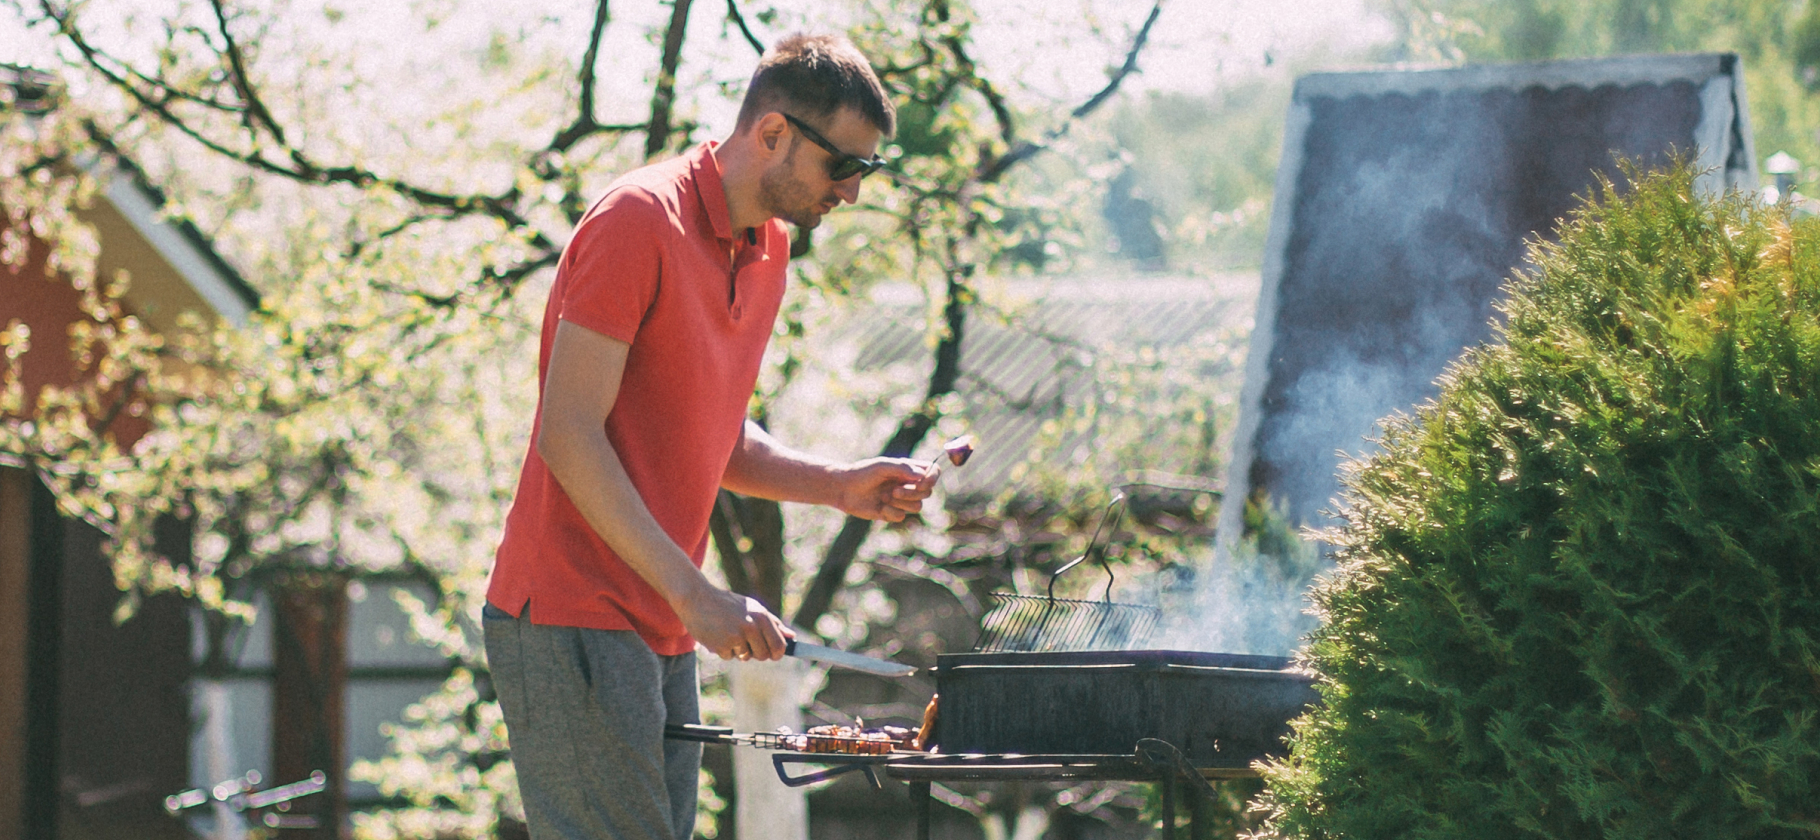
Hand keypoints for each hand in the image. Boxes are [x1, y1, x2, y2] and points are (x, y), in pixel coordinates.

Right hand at [678, 585, 792, 660]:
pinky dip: (724, 650)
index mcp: (761, 616)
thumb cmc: (726, 603)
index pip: (779, 646)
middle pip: (764, 655)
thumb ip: (772, 623)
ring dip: (738, 651)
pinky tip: (717, 635)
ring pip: (746, 657)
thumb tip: (792, 636)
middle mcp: (751, 627)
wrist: (696, 598)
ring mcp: (736, 637)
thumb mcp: (751, 608)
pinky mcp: (721, 645)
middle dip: (756, 652)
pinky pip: (729, 657)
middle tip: (745, 641)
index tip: (774, 655)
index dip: (778, 653)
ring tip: (728, 633)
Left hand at [832, 457, 938, 521]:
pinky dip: (890, 512)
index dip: (933, 478)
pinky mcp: (892, 513)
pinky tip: (878, 506)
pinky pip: (902, 516)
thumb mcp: (882, 466)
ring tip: (883, 496)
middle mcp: (908, 484)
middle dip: (912, 493)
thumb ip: (902, 468)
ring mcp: (901, 500)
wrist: (844, 489)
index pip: (933, 472)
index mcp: (908, 470)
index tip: (923, 482)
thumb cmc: (862, 473)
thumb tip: (921, 476)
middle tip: (894, 491)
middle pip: (927, 493)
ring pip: (917, 507)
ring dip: (901, 503)